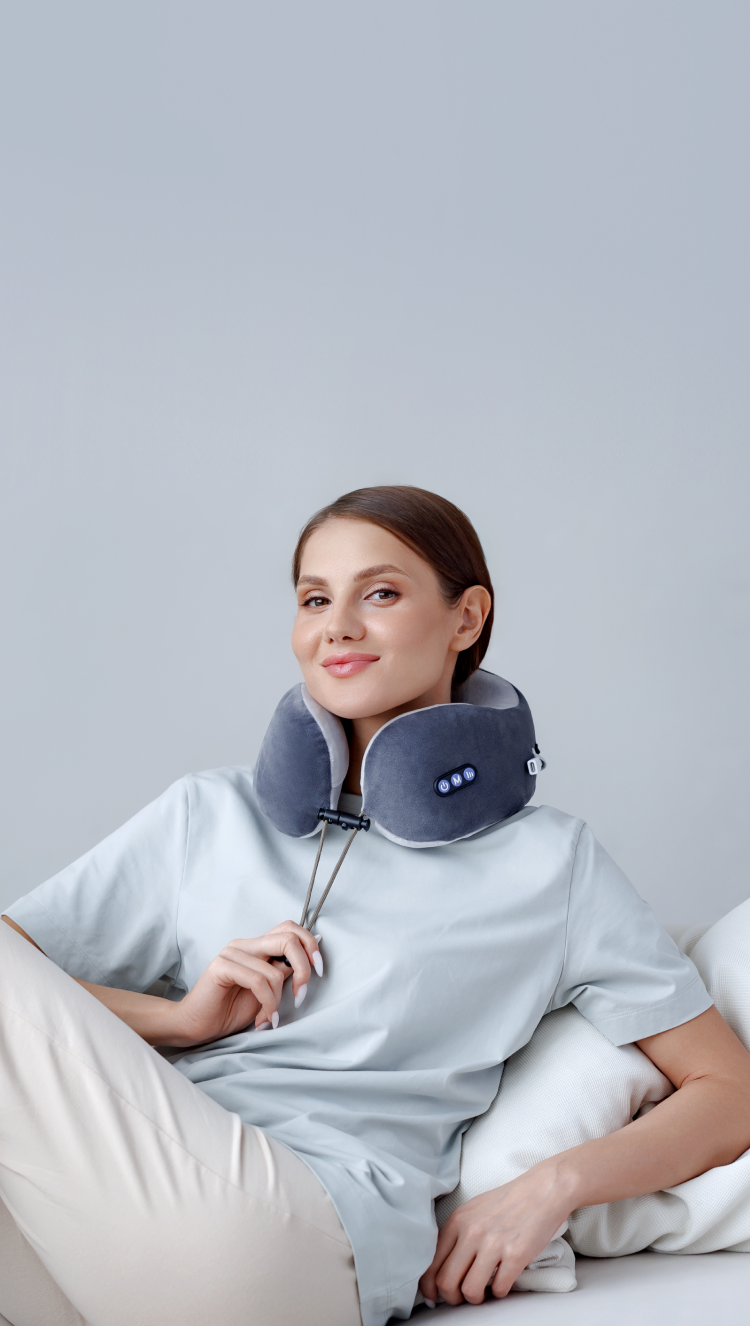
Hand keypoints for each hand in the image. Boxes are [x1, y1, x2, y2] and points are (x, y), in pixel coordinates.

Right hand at [169, 921, 322, 1047]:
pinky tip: (264, 1019)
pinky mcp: (221, 966)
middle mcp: (245, 944)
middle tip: (301, 995)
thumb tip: (312, 959)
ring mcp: (232, 953)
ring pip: (274, 970)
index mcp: (257, 946)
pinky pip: (258, 981)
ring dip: (278, 1001)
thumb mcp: (267, 991)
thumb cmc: (229, 1010)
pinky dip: (267, 1003)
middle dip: (304, 968)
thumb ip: (282, 973)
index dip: (311, 945)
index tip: (319, 972)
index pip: (290, 929)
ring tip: (270, 1018)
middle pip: (288, 938)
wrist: (196, 1026)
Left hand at [419, 1161, 574, 1305]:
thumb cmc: (508, 1202)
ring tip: (484, 1291)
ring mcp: (493, 1244)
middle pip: (446, 1282)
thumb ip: (457, 1235)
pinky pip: (499, 1289)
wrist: (542, 1190)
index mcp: (458, 1221)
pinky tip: (503, 1282)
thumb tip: (442, 1266)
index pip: (431, 1262)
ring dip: (477, 1298)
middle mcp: (472, 1232)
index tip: (432, 1296)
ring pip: (470, 1291)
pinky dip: (500, 1293)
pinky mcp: (516, 1255)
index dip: (429, 1286)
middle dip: (452, 1298)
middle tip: (462, 1297)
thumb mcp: (473, 1211)